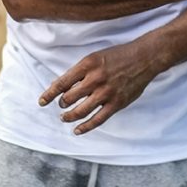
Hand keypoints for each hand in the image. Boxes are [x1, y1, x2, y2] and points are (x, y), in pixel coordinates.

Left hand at [38, 40, 158, 134]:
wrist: (144, 58)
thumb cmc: (118, 55)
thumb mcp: (95, 57)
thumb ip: (79, 71)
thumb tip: (61, 85)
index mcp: (87, 65)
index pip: (62, 83)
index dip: (49, 94)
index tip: (42, 102)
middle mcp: (95, 79)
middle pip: (69, 98)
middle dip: (62, 104)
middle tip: (62, 105)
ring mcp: (106, 93)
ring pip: (80, 111)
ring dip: (69, 116)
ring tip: (64, 117)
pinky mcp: (116, 103)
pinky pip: (97, 120)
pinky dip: (85, 127)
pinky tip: (77, 130)